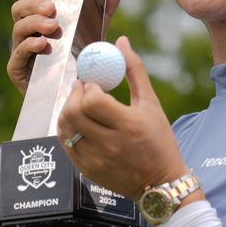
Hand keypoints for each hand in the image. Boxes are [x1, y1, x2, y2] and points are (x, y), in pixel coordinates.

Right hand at [7, 0, 123, 93]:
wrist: (74, 98)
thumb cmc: (79, 63)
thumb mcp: (95, 34)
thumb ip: (104, 12)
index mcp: (40, 21)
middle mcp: (26, 33)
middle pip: (19, 9)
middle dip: (34, 5)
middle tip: (52, 8)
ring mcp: (20, 50)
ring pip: (19, 28)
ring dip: (35, 23)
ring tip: (52, 27)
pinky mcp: (17, 69)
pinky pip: (19, 53)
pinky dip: (30, 46)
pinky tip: (43, 44)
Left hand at [57, 36, 188, 200]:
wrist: (159, 184)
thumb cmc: (158, 140)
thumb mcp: (151, 104)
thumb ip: (135, 71)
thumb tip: (121, 42)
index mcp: (129, 126)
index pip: (92, 101)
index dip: (88, 87)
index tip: (93, 82)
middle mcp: (110, 145)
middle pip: (74, 113)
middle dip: (74, 95)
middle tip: (81, 88)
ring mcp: (96, 160)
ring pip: (66, 128)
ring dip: (67, 110)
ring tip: (79, 105)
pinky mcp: (87, 171)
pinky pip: (66, 144)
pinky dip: (68, 129)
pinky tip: (79, 123)